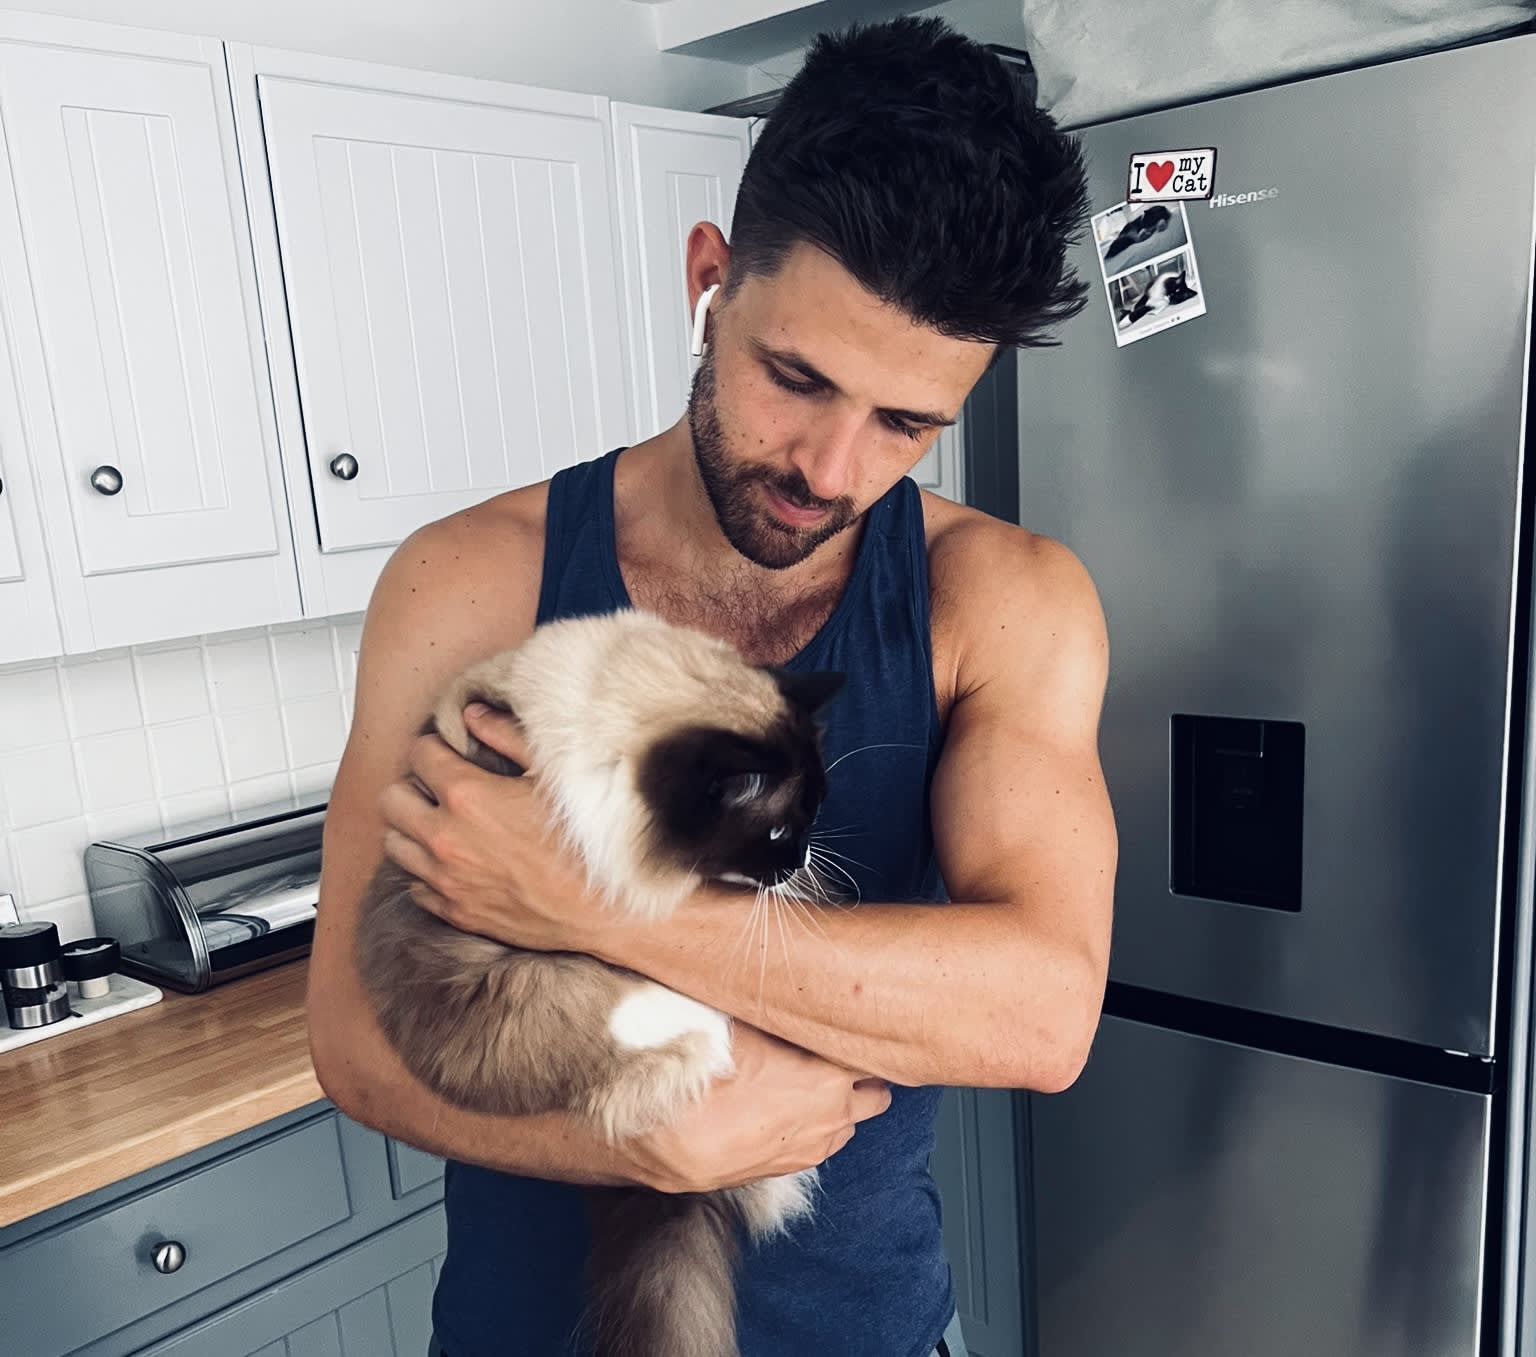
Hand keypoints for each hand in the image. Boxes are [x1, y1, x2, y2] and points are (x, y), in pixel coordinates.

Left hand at [378, 703, 609, 950]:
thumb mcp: (554, 775)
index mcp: (467, 797)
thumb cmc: (587, 840)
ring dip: (414, 828)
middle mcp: (445, 838)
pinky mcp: (455, 911)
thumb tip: (475, 714)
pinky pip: (415, 886)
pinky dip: (427, 871)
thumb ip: (508, 736)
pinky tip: (458, 861)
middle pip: (391, 799)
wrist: (605, 907)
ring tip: (444, 823)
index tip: (450, 752)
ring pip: (395, 844)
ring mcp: (446, 879)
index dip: (434, 747)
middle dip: (412, 785)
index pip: (418, 754)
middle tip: (439, 786)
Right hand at [620, 1023, 892, 1193]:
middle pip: (877, 1090)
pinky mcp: (795, 1167)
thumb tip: (785, 978)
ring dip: (843, 1101)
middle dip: (863, 1071)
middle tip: (837, 1050)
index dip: (866, 1032)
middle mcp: (836, 1113)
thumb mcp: (743, 1022)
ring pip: (853, 1119)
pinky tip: (790, 1108)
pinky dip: (818, 1125)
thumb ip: (776, 1007)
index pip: (875, 1051)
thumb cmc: (705, 1077)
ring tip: (811, 1080)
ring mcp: (817, 1145)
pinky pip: (825, 1142)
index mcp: (832, 1074)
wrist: (670, 1138)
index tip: (856, 1019)